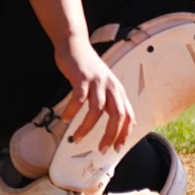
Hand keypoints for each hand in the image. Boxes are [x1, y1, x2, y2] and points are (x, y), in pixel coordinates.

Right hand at [55, 37, 132, 152]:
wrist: (75, 46)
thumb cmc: (88, 69)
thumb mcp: (105, 85)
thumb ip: (111, 101)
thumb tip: (118, 121)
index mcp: (118, 91)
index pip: (128, 115)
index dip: (124, 133)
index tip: (117, 148)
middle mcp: (111, 87)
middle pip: (117, 115)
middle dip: (111, 135)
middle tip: (101, 148)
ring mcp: (97, 82)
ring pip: (97, 110)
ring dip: (86, 127)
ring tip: (76, 138)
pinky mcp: (82, 77)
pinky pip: (79, 98)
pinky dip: (72, 111)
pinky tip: (65, 118)